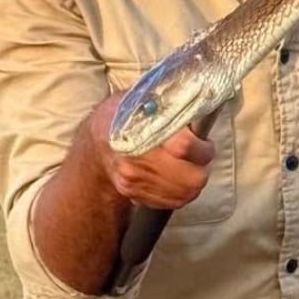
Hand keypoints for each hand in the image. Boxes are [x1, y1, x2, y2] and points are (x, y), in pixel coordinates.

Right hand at [87, 91, 215, 210]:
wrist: (94, 145)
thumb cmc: (121, 116)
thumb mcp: (140, 97)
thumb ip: (168, 99)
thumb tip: (198, 96)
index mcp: (138, 131)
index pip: (184, 145)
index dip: (202, 145)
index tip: (204, 140)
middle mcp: (135, 162)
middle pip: (192, 177)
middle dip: (202, 166)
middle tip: (199, 154)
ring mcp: (136, 182)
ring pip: (187, 193)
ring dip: (194, 179)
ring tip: (188, 163)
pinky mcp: (136, 195)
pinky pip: (174, 202)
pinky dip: (182, 190)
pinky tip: (177, 175)